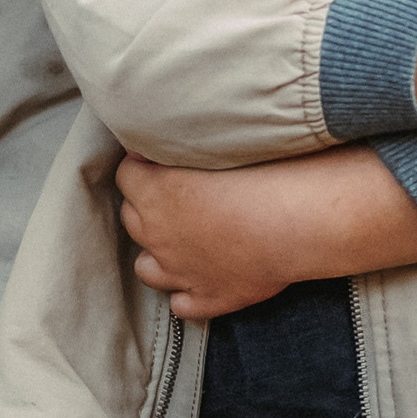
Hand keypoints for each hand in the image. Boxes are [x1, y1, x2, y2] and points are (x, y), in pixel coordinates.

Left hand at [117, 146, 416, 319]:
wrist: (290, 220)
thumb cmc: (258, 168)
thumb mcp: (214, 138)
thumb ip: (187, 131)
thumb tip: (174, 113)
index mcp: (153, 189)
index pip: (126, 173)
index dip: (142, 166)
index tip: (158, 158)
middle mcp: (157, 232)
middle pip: (132, 218)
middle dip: (146, 208)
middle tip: (175, 195)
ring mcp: (180, 270)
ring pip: (147, 266)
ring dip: (158, 254)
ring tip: (179, 240)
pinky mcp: (209, 297)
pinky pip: (183, 304)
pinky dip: (187, 294)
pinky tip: (200, 281)